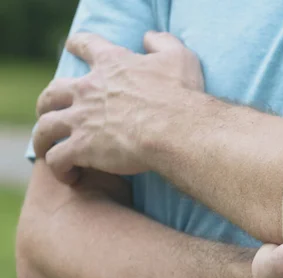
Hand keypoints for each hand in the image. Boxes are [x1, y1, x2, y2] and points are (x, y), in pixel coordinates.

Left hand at [34, 31, 202, 183]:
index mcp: (111, 65)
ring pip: (45, 128)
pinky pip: (57, 159)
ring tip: (48, 149)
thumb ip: (162, 42)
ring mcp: (81, 119)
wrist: (175, 130)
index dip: (78, 45)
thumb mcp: (179, 58)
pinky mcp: (82, 148)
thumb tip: (148, 37)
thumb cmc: (180, 95)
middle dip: (49, 103)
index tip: (73, 47)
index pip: (86, 45)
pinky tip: (70, 176)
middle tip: (53, 112)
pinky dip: (59, 168)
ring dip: (43, 139)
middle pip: (53, 92)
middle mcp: (88, 89)